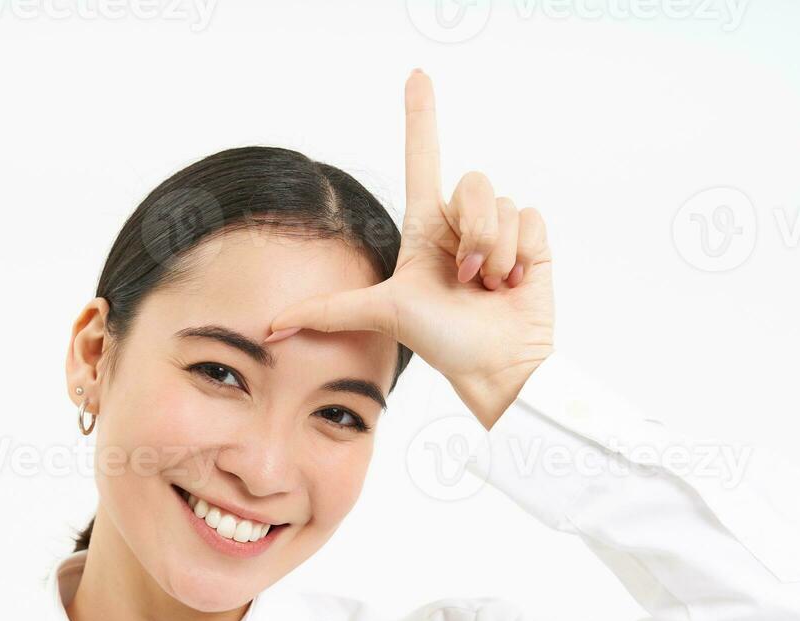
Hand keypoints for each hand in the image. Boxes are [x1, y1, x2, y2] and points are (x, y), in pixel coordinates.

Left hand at [265, 69, 554, 428]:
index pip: (423, 159)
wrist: (496, 365)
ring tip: (489, 286)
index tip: (416, 76)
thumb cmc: (444, 342)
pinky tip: (514, 283)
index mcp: (424, 228)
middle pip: (470, 184)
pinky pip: (529, 217)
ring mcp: (498, 232)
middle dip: (470, 234)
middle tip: (465, 278)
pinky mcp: (532, 241)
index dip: (420, 117)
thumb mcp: (381, 313)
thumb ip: (328, 311)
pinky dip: (522, 254)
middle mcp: (460, 224)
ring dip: (495, 252)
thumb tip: (268, 328)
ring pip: (500, 204)